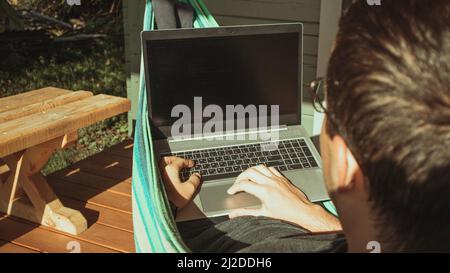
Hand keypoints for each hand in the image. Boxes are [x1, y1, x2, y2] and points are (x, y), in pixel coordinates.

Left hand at [159, 156, 201, 208]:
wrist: (161, 208)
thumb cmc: (173, 199)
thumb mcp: (190, 189)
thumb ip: (195, 180)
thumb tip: (197, 176)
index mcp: (170, 169)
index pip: (180, 161)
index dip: (187, 161)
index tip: (191, 164)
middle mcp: (161, 170)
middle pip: (167, 159)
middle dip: (175, 159)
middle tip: (181, 161)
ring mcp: (155, 176)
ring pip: (160, 165)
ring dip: (167, 164)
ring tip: (173, 167)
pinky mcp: (153, 183)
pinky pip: (157, 172)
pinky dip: (162, 171)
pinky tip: (166, 176)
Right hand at [227, 165, 341, 232]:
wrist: (302, 212)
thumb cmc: (286, 215)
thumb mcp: (263, 214)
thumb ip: (246, 213)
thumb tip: (234, 214)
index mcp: (264, 191)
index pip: (244, 184)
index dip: (234, 187)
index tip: (231, 191)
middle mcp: (270, 182)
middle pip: (249, 172)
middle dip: (240, 177)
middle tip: (237, 184)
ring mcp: (277, 178)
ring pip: (260, 167)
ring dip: (251, 171)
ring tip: (247, 177)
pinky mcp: (282, 178)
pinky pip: (270, 168)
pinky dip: (263, 170)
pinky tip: (261, 175)